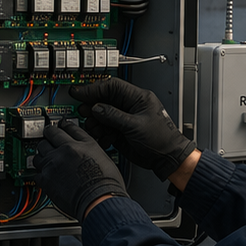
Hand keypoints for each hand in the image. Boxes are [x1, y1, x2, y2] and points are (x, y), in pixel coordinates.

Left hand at [35, 120, 126, 222]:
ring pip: (38, 154)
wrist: (100, 201)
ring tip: (48, 161)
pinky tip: (47, 176)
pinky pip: (36, 172)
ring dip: (42, 156)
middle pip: (48, 136)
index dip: (62, 125)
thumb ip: (89, 148)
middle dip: (48, 138)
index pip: (67, 127)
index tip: (59, 127)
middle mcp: (66, 151)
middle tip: (50, 143)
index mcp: (82, 144)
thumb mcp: (103, 156)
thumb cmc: (106, 184)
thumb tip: (82, 147)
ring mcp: (53, 164)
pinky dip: (40, 174)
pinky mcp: (46, 180)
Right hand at [70, 77, 197, 179]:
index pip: (112, 87)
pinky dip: (100, 134)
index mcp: (138, 98)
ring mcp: (124, 119)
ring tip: (93, 128)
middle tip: (83, 112)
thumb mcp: (135, 126)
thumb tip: (96, 108)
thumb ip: (113, 116)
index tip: (79, 92)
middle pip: (105, 100)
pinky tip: (102, 138)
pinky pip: (105, 128)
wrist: (166, 158)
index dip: (94, 88)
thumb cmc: (161, 140)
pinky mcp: (120, 131)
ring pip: (102, 115)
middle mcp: (130, 107)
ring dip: (95, 122)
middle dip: (92, 106)